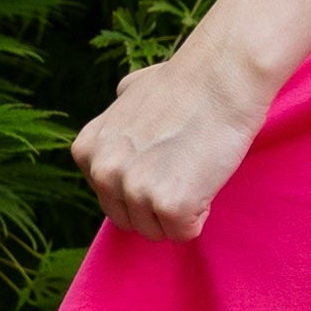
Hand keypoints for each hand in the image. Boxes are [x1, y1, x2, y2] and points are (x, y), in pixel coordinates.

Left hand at [72, 45, 274, 241]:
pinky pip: (184, 233)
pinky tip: (206, 179)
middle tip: (184, 169)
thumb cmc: (186, 81)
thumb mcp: (128, 94)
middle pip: (130, 220)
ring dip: (179, 211)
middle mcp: (104, 173)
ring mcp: (134, 190)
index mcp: (88, 151)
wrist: (222, 77)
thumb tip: (119, 130)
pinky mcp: (169, 205)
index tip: (163, 161)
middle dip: (156, 204)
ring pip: (157, 230)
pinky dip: (200, 215)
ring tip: (196, 170)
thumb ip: (115, 123)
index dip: (141, 185)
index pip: (110, 197)